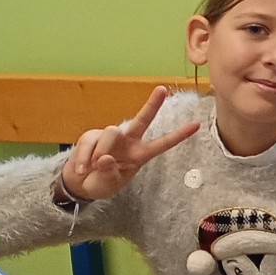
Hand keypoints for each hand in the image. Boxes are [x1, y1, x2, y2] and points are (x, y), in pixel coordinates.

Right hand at [63, 87, 199, 201]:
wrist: (79, 185)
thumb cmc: (100, 184)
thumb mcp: (109, 185)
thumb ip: (109, 173)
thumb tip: (105, 158)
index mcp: (140, 154)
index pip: (162, 144)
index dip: (179, 135)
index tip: (196, 124)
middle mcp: (128, 141)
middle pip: (143, 120)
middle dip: (152, 104)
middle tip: (162, 89)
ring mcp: (110, 137)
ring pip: (110, 133)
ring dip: (100, 152)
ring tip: (92, 168)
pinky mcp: (91, 136)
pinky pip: (89, 143)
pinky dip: (83, 158)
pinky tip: (81, 169)